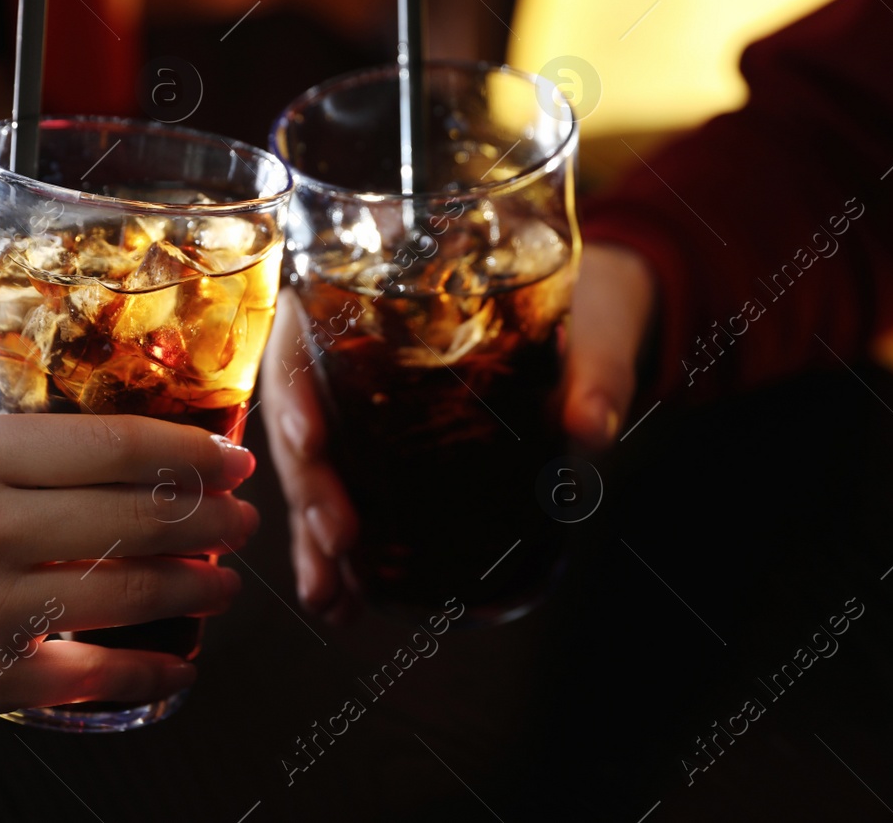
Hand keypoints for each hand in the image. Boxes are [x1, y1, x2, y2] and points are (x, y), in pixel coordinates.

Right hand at [260, 242, 656, 615]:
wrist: (596, 324)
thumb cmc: (583, 308)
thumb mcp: (591, 332)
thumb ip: (593, 373)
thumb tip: (590, 426)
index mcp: (380, 293)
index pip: (305, 333)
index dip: (296, 388)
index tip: (313, 438)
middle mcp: (354, 348)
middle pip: (299, 413)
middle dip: (310, 485)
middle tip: (339, 538)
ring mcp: (361, 405)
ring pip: (310, 468)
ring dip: (311, 537)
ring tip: (329, 597)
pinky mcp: (381, 451)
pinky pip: (342, 496)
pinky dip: (334, 551)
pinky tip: (341, 600)